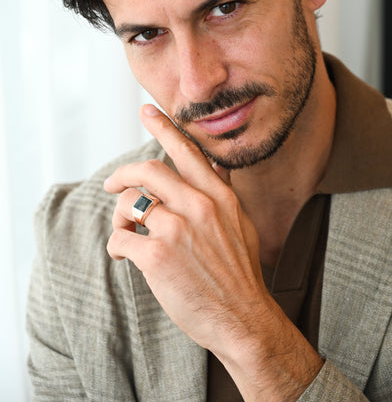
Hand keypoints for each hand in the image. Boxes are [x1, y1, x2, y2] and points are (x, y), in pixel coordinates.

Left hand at [105, 104, 322, 400]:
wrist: (243, 319)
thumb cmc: (238, 273)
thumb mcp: (239, 223)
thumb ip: (222, 192)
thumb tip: (213, 165)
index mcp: (219, 196)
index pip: (188, 151)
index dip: (164, 127)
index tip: (147, 110)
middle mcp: (199, 205)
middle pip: (148, 170)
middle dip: (122, 174)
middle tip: (110, 183)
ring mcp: (178, 229)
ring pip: (129, 202)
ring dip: (119, 216)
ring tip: (124, 230)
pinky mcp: (157, 256)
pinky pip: (120, 238)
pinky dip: (117, 246)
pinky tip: (125, 257)